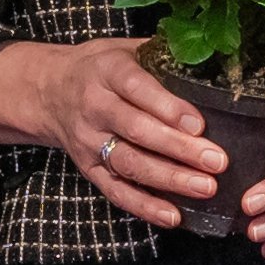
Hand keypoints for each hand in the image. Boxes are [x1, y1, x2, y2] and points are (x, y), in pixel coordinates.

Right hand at [0, 36, 222, 227]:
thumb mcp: (125, 48)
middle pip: (137, 131)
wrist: (48, 90)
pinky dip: (144, 206)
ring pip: (130, 164)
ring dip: (169, 179)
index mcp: (107, 71)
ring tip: (206, 187)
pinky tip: (173, 216)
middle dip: (179, 149)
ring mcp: (89, 141)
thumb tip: (214, 62)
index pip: (137, 89)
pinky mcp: (88, 168)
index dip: (168, 108)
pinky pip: (116, 191)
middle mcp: (95, 107)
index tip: (199, 125)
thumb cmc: (101, 67)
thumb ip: (162, 55)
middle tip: (216, 161)